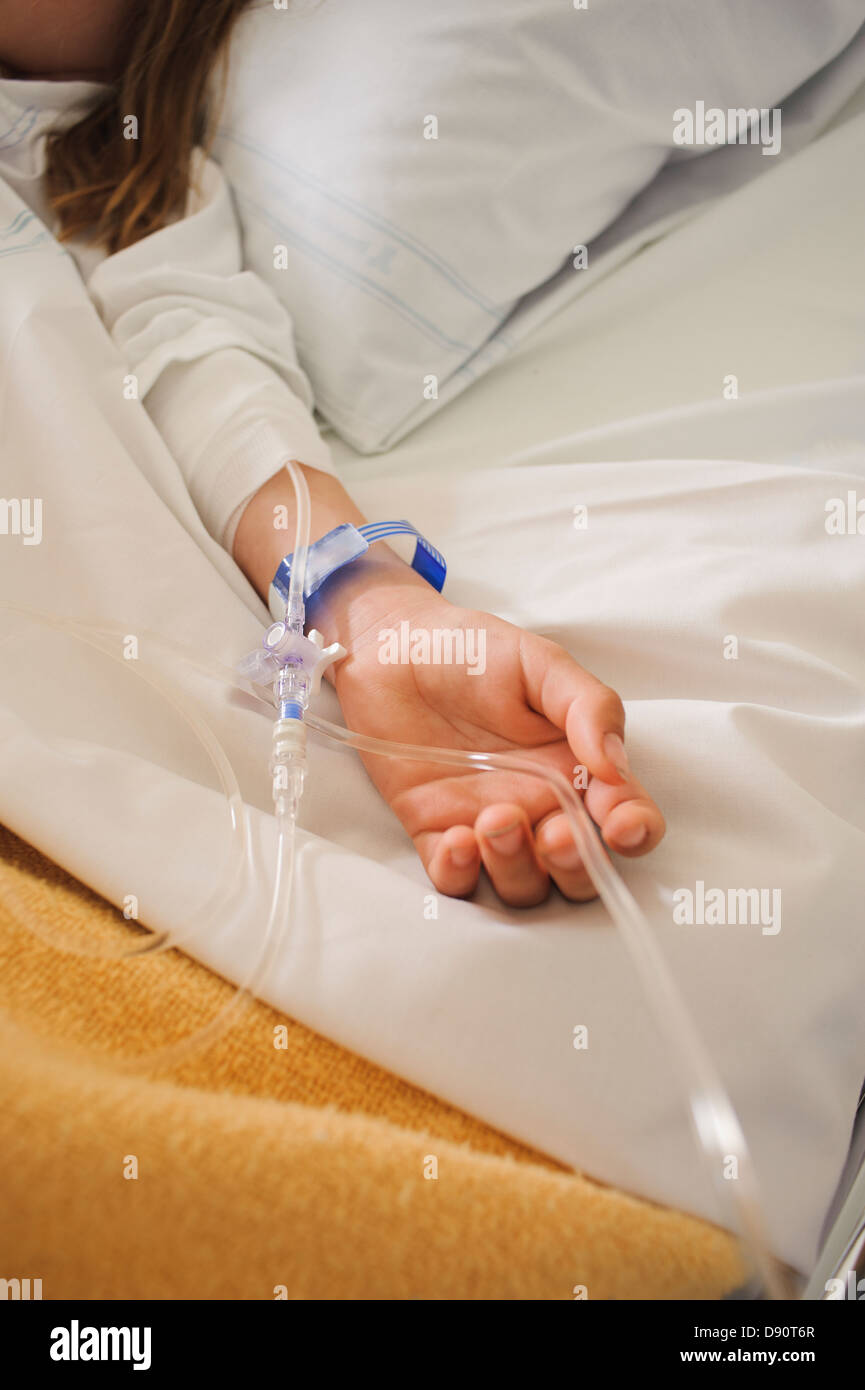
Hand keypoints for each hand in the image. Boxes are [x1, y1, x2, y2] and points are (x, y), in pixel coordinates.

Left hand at [327, 582, 664, 906]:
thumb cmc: (472, 650)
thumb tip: (615, 766)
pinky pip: (455, 881)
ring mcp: (488, 825)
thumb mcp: (541, 663)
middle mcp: (540, 805)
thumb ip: (588, 706)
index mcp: (576, 766)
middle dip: (575, 866)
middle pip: (579, 871)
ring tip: (493, 818)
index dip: (634, 831)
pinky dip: (460, 875)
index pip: (625, 815)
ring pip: (522, 885)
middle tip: (554, 835)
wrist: (392, 647)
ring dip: (516, 867)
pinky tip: (456, 840)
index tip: (619, 825)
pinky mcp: (436, 832)